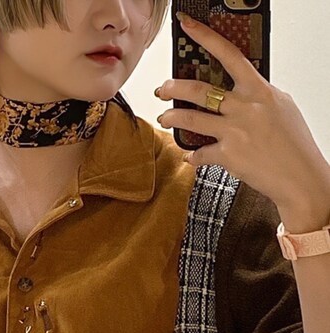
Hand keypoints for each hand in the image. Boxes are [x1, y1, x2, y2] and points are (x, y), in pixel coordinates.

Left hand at [154, 13, 329, 211]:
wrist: (300, 177)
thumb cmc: (294, 144)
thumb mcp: (281, 108)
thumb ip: (257, 96)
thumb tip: (239, 91)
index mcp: (259, 91)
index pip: (229, 55)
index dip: (205, 37)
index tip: (187, 26)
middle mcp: (245, 108)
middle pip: (199, 89)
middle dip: (174, 87)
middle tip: (162, 89)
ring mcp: (235, 131)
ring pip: (191, 118)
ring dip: (172, 117)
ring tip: (163, 117)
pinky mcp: (228, 155)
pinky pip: (199, 153)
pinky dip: (192, 156)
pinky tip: (190, 157)